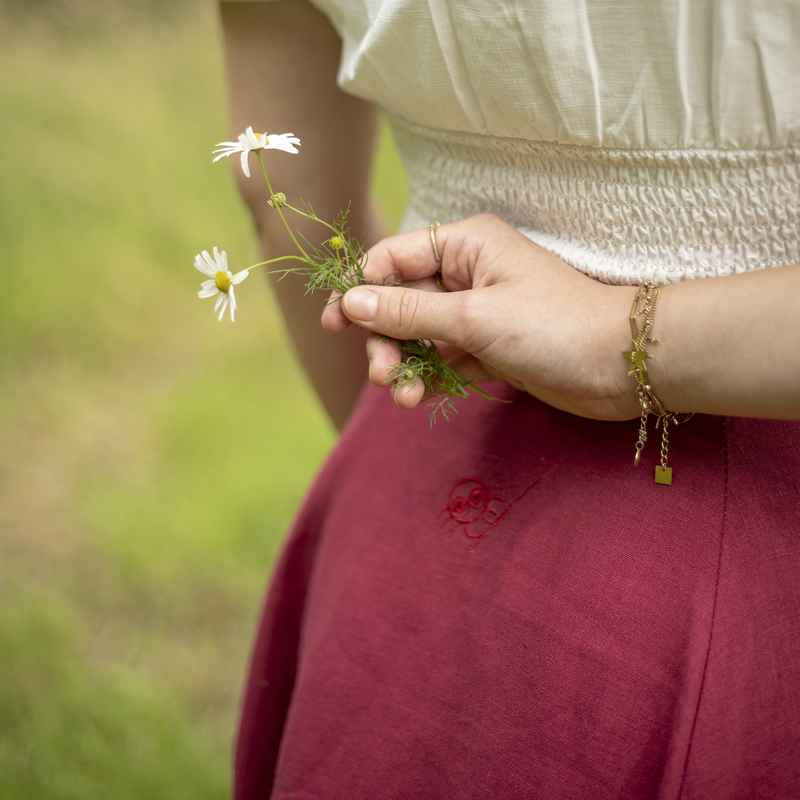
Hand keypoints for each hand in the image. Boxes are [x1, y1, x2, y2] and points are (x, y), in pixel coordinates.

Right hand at [322, 214, 639, 420]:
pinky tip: (420, 398)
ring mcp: (477, 311)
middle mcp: (468, 273)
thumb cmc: (553, 327)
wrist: (621, 367)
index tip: (338, 326)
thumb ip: (409, 311)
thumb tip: (351, 301)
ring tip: (404, 396)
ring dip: (404, 364)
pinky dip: (428, 377)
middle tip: (382, 375)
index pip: (393, 258)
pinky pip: (442, 358)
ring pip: (419, 334)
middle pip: (401, 301)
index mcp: (465, 246)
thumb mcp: (474, 318)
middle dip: (385, 338)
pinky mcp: (487, 345)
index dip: (361, 289)